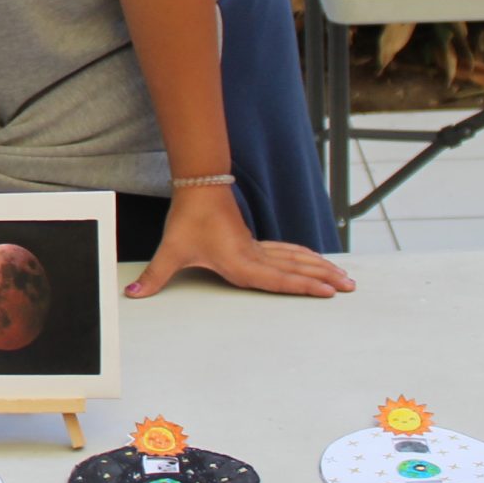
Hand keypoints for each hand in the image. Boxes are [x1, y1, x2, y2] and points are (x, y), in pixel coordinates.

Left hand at [126, 184, 354, 299]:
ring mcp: (258, 249)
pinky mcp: (255, 242)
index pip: (279, 279)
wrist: (198, 188)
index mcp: (241, 263)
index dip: (304, 286)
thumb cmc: (188, 220)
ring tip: (345, 277)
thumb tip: (132, 295)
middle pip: (297, 268)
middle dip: (324, 279)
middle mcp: (255, 257)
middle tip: (351, 287)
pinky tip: (317, 262)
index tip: (330, 291)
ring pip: (297, 259)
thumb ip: (155, 276)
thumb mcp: (170, 250)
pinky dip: (306, 258)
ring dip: (321, 267)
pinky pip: (288, 252)